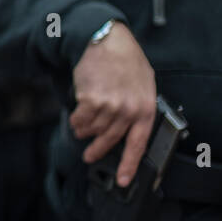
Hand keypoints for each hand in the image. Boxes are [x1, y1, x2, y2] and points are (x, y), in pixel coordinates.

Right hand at [69, 22, 156, 185]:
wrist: (106, 41)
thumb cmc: (125, 59)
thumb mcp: (143, 84)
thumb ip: (138, 107)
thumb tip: (130, 129)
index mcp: (145, 108)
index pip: (138, 144)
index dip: (130, 165)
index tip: (123, 179)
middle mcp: (129, 111)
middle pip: (110, 140)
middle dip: (97, 151)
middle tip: (89, 156)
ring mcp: (110, 106)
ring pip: (92, 130)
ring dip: (84, 131)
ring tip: (81, 127)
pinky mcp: (91, 100)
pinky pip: (80, 120)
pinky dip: (76, 120)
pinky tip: (77, 116)